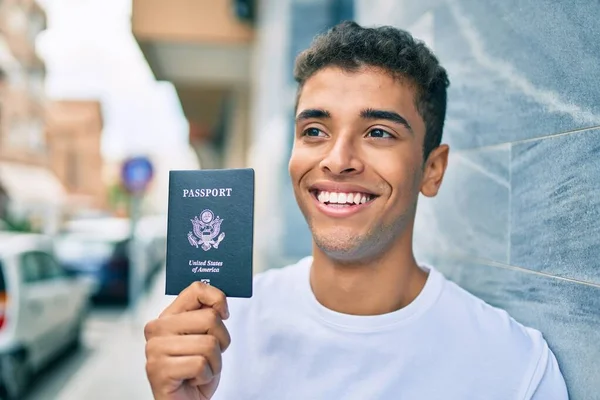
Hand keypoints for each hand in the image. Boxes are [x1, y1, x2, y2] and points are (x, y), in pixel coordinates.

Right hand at [144, 282, 230, 399]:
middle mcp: (157, 329)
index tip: (224, 314)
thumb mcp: (206, 336)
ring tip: (201, 370)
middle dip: (221, 340)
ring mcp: (155, 349)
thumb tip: (220, 301)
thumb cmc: (197, 370)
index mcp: (168, 316)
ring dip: (214, 363)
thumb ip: (207, 315)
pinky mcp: (158, 370)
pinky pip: (200, 365)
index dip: (218, 299)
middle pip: (210, 318)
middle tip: (209, 355)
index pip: (196, 289)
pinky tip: (193, 380)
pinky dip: (205, 376)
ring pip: (208, 344)